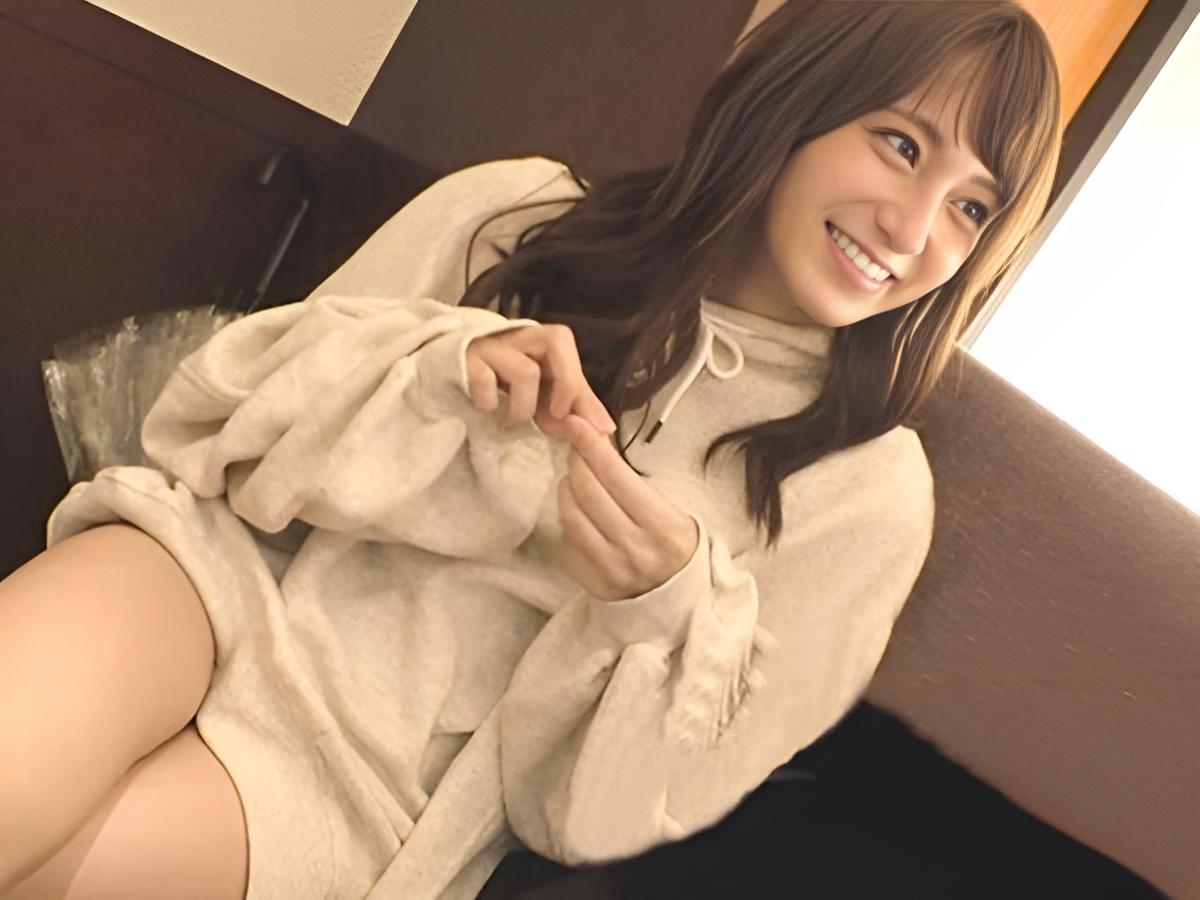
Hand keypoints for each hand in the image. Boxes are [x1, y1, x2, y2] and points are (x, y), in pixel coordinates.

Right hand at [465, 324, 617, 439]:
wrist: (438, 375)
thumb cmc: (497, 383)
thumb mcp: (539, 394)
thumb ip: (571, 406)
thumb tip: (607, 429)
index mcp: (538, 341)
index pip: (568, 349)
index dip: (578, 386)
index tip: (581, 421)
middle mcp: (517, 337)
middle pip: (557, 339)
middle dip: (566, 383)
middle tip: (556, 417)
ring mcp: (489, 347)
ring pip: (526, 370)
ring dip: (524, 409)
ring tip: (510, 424)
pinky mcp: (464, 361)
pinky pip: (484, 381)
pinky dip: (489, 402)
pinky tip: (486, 410)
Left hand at [556, 413, 699, 601]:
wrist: (680, 604)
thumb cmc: (677, 547)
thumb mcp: (674, 512)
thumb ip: (635, 484)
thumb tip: (599, 445)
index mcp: (664, 527)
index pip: (617, 477)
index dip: (592, 446)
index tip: (575, 423)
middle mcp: (635, 549)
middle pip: (588, 492)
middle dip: (577, 461)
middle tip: (576, 446)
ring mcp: (611, 570)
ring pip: (570, 515)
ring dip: (567, 487)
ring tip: (576, 478)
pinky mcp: (592, 584)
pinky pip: (567, 541)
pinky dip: (568, 519)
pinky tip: (579, 511)